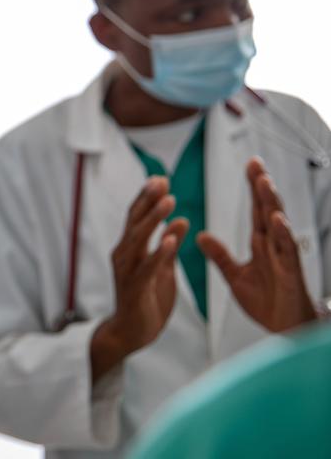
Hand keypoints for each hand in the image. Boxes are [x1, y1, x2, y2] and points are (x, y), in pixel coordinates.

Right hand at [91, 177, 188, 381]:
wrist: (131, 333)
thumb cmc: (145, 300)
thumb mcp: (162, 270)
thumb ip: (168, 247)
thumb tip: (179, 222)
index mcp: (131, 249)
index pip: (138, 217)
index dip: (148, 198)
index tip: (161, 179)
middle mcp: (124, 255)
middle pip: (135, 222)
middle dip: (148, 200)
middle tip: (161, 181)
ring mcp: (127, 271)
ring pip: (139, 240)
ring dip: (154, 220)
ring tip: (169, 202)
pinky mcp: (134, 289)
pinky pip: (148, 268)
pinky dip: (159, 253)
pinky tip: (170, 241)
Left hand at [198, 157, 316, 332]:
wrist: (285, 329)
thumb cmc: (268, 302)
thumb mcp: (235, 276)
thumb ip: (220, 256)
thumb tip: (201, 236)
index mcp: (261, 243)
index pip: (256, 209)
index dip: (253, 187)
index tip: (249, 165)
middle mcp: (274, 245)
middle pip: (267, 208)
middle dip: (262, 185)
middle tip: (255, 162)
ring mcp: (283, 256)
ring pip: (278, 223)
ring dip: (271, 202)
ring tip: (263, 181)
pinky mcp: (290, 271)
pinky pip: (287, 249)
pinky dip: (282, 233)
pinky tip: (276, 219)